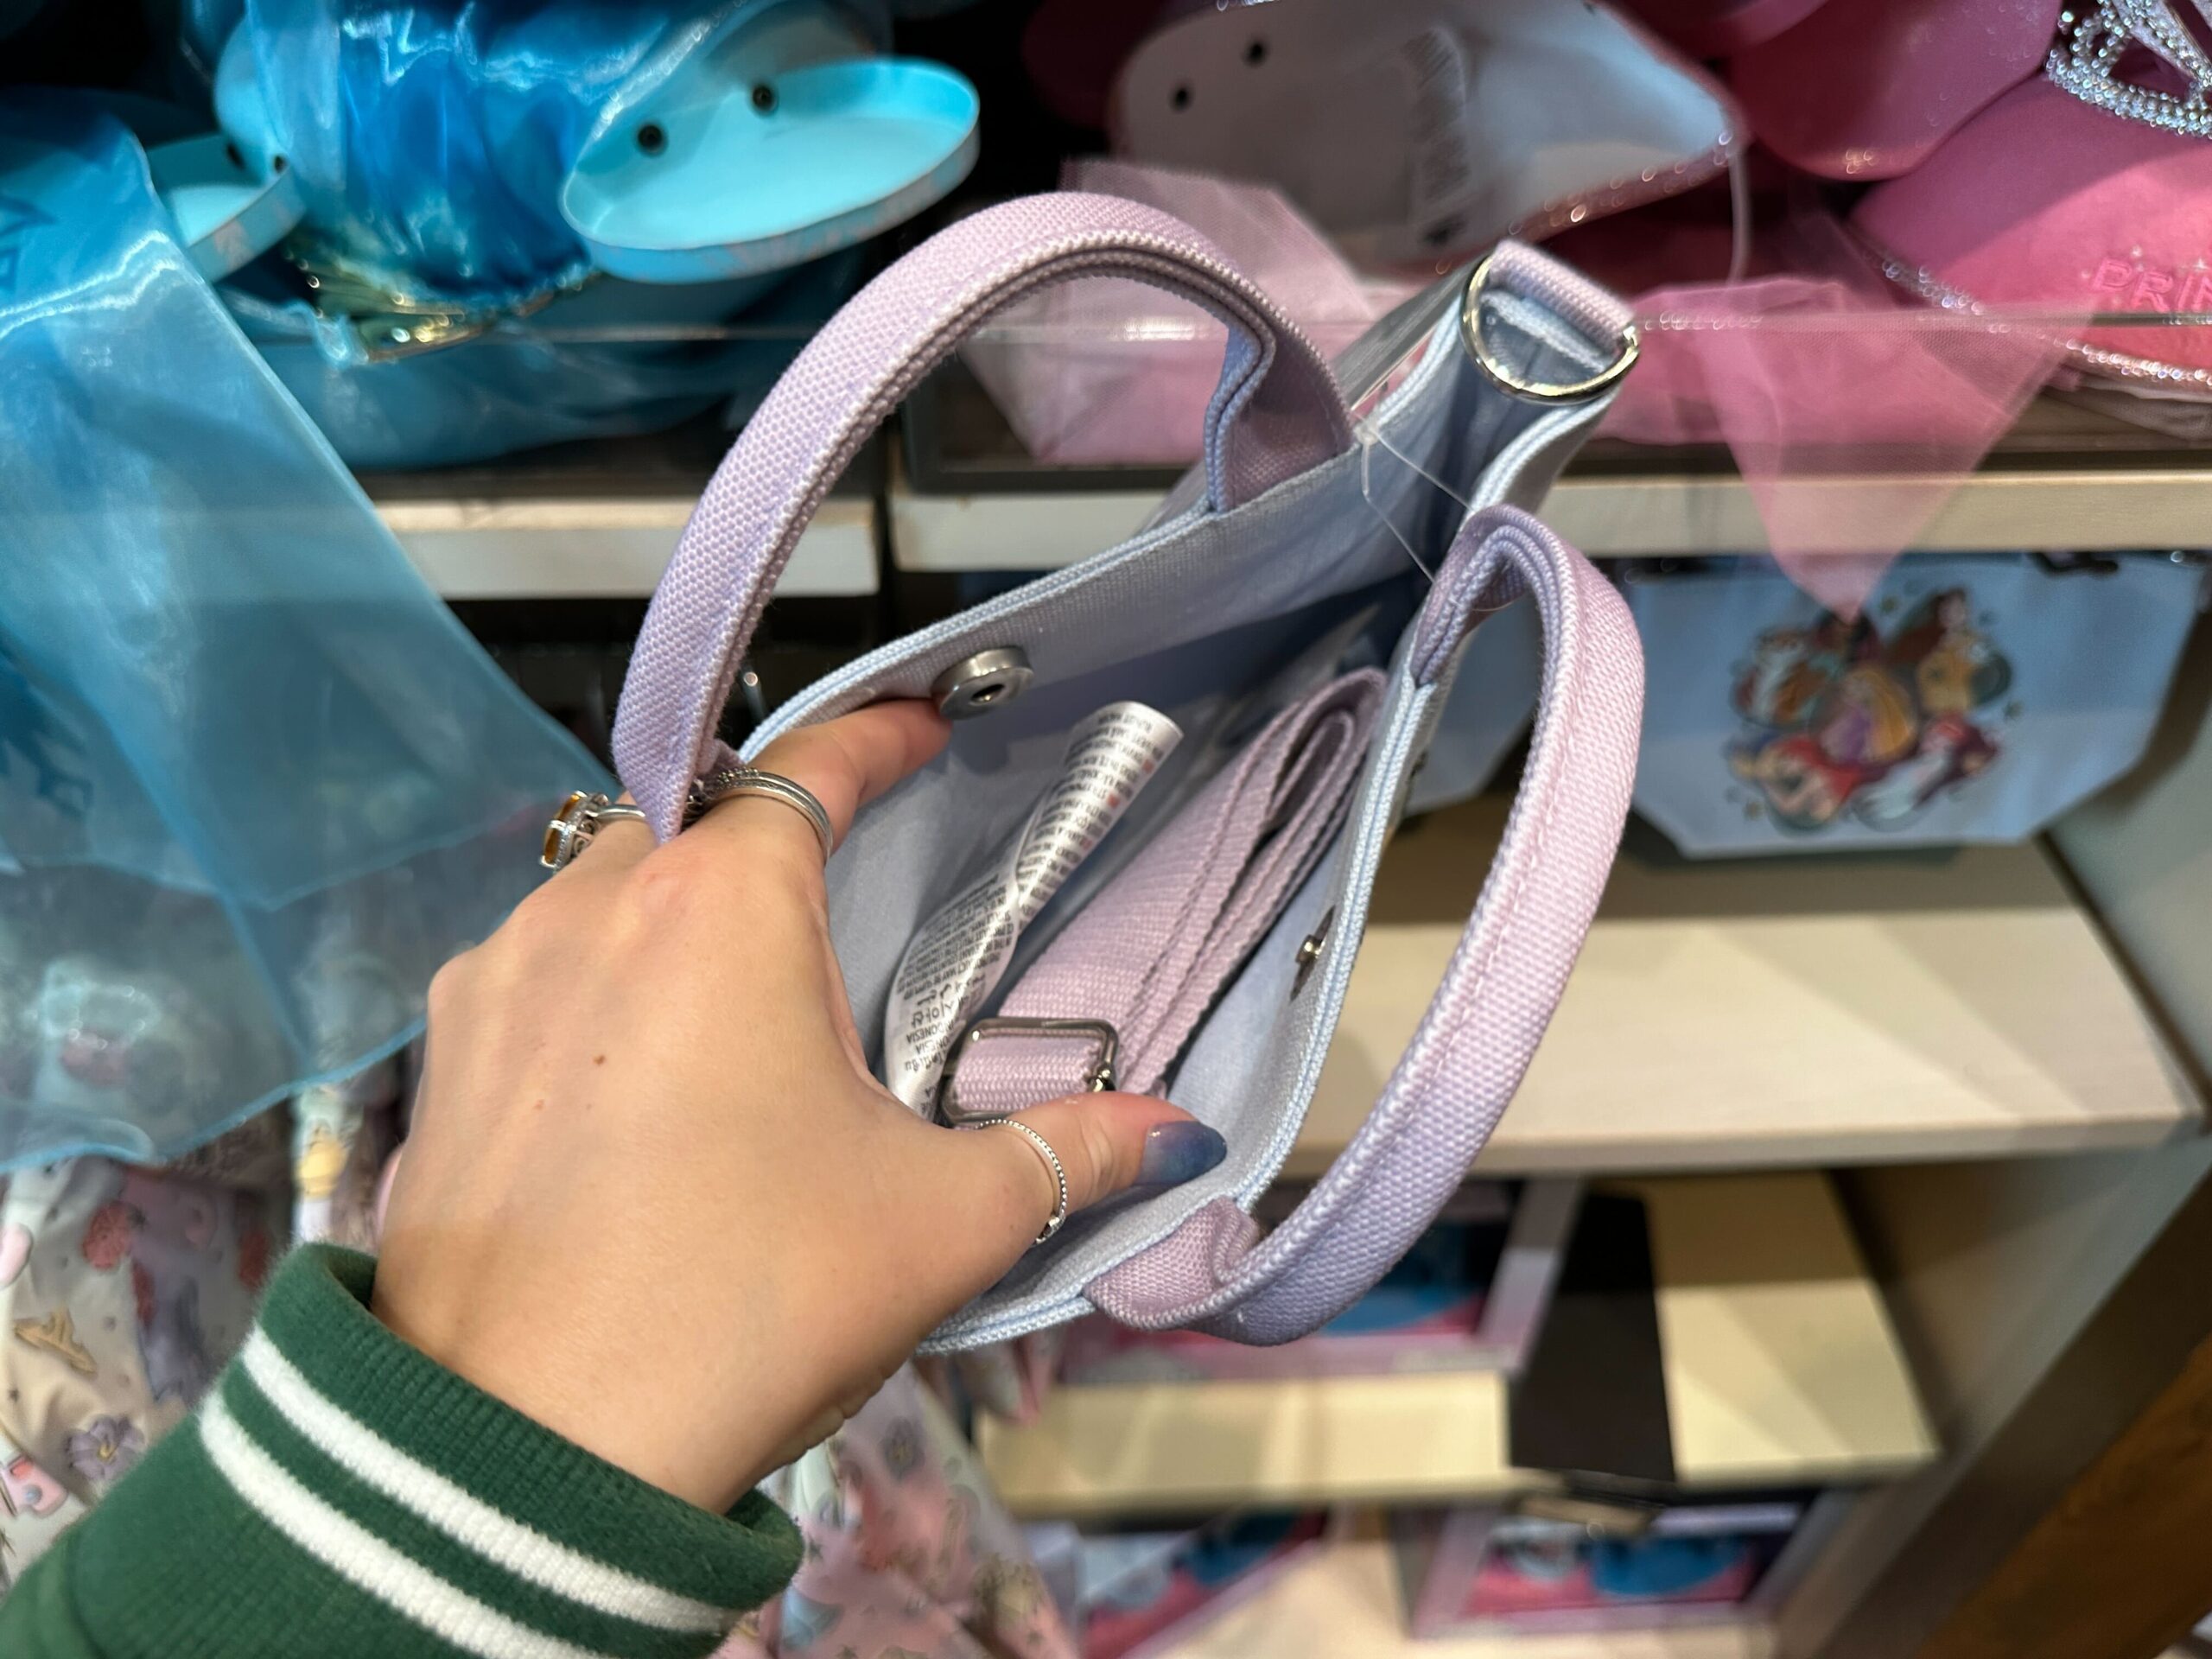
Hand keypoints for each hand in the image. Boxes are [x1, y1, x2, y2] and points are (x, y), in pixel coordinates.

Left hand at [370, 701, 1225, 1512]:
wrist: (521, 1458)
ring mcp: (494, 981)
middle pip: (698, 824)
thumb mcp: (940, 1224)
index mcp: (718, 907)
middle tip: (837, 913)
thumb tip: (1180, 1137)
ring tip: (738, 1017)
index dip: (879, 736)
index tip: (924, 727)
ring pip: (602, 896)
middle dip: (770, 844)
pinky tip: (637, 1086)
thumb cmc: (744, 1307)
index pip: (810, 766)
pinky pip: (533, 978)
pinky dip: (596, 994)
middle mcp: (589, 909)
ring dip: (673, 920)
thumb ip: (1069, 1154)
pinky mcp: (440, 1064)